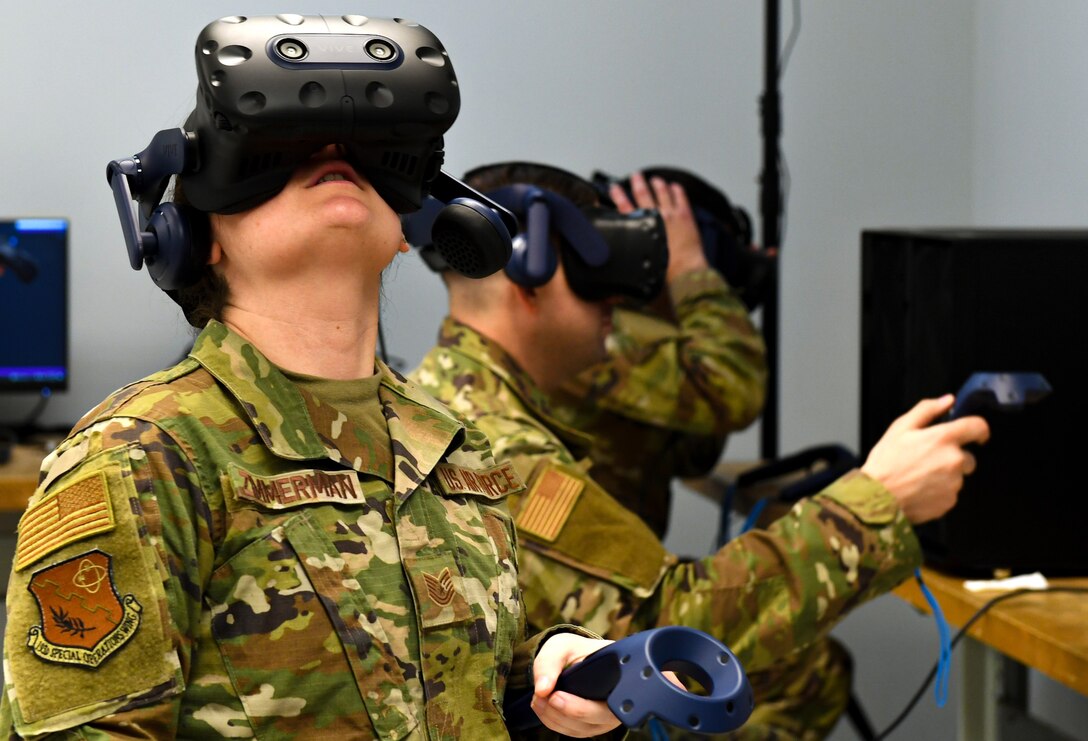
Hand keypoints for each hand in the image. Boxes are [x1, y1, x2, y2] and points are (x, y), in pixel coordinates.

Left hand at [531, 633, 621, 736]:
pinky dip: (555, 723)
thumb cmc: (574, 651)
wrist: (575, 659)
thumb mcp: (561, 646)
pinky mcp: (594, 726)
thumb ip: (549, 662)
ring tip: (538, 698)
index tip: (556, 696)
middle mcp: (620, 699)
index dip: (582, 705)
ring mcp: (607, 716)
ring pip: (583, 729)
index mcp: (620, 675)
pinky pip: (575, 732)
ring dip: (555, 718)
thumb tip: (542, 690)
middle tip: (543, 697)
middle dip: (565, 711)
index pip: (612, 698)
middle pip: (598, 719)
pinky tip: (544, 707)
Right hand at [610, 172, 708, 281]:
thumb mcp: (640, 268)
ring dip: (658, 184)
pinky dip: (677, 190)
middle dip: (638, 182)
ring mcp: (671, 214)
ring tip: (655, 180)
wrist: (685, 273)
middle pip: (643, 194)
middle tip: (635, 175)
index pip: (625, 207)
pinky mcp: (685, 216)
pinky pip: (680, 197)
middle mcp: (655, 217)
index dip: (618, 196)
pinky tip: (675, 186)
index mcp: (641, 228)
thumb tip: (620, 274)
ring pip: (662, 192)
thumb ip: (630, 263)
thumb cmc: (664, 274)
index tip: (614, 188)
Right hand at [861, 395, 989, 522]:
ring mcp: (954, 482)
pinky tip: (921, 488)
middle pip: (968, 456)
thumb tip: (947, 400)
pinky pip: (951, 492)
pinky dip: (940, 490)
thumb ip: (926, 410)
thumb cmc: (886, 462)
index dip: (979, 429)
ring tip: (920, 476)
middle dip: (953, 456)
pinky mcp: (950, 501)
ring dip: (945, 474)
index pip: (978, 427)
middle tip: (927, 460)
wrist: (877, 497)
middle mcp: (955, 460)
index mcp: (944, 438)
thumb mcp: (900, 428)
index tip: (975, 434)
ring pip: (958, 475)